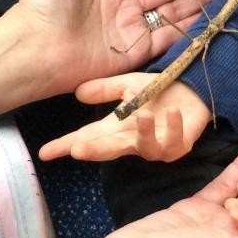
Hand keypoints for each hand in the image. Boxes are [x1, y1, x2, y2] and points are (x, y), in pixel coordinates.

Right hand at [38, 75, 212, 161]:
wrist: (192, 90)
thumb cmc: (158, 91)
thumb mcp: (128, 85)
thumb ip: (104, 89)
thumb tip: (77, 93)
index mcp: (117, 128)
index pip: (87, 137)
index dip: (66, 145)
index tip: (45, 152)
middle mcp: (134, 141)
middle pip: (110, 149)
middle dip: (94, 151)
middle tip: (77, 150)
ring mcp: (156, 147)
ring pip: (145, 147)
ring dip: (143, 133)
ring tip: (140, 116)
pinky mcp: (179, 146)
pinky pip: (175, 142)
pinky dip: (174, 127)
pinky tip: (172, 112)